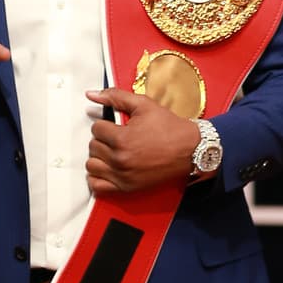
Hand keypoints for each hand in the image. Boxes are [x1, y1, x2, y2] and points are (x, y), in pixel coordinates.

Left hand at [84, 88, 202, 195]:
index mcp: (122, 138)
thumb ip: (116, 97)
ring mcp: (122, 175)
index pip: (96, 128)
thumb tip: (91, 95)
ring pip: (92, 165)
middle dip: (103, 138)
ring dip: (99, 156)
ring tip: (112, 150)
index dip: (106, 124)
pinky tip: (108, 167)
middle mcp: (120, 159)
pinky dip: (98, 177)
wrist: (190, 149)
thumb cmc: (170, 128)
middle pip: (93, 146)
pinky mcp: (126, 187)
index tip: (116, 125)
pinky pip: (98, 186)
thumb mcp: (144, 105)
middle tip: (116, 136)